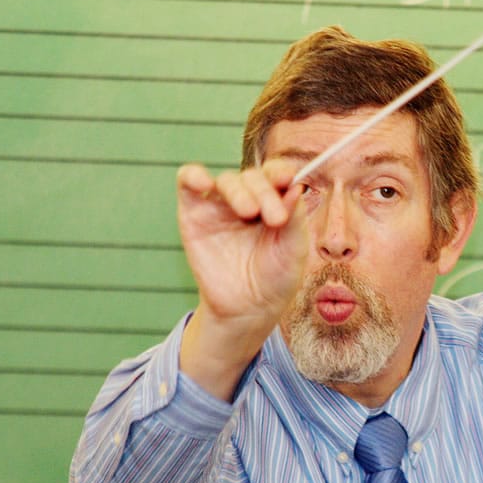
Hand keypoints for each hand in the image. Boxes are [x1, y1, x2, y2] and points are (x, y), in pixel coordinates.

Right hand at [176, 161, 307, 395]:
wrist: (248, 309)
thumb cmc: (276, 278)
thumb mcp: (294, 248)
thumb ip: (294, 216)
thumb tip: (296, 186)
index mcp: (274, 202)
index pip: (276, 175)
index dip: (281, 172)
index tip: (289, 179)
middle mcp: (247, 199)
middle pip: (253, 176)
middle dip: (265, 192)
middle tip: (275, 219)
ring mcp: (219, 205)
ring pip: (227, 180)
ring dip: (240, 191)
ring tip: (249, 213)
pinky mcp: (193, 214)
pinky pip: (187, 182)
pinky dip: (193, 175)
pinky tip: (204, 184)